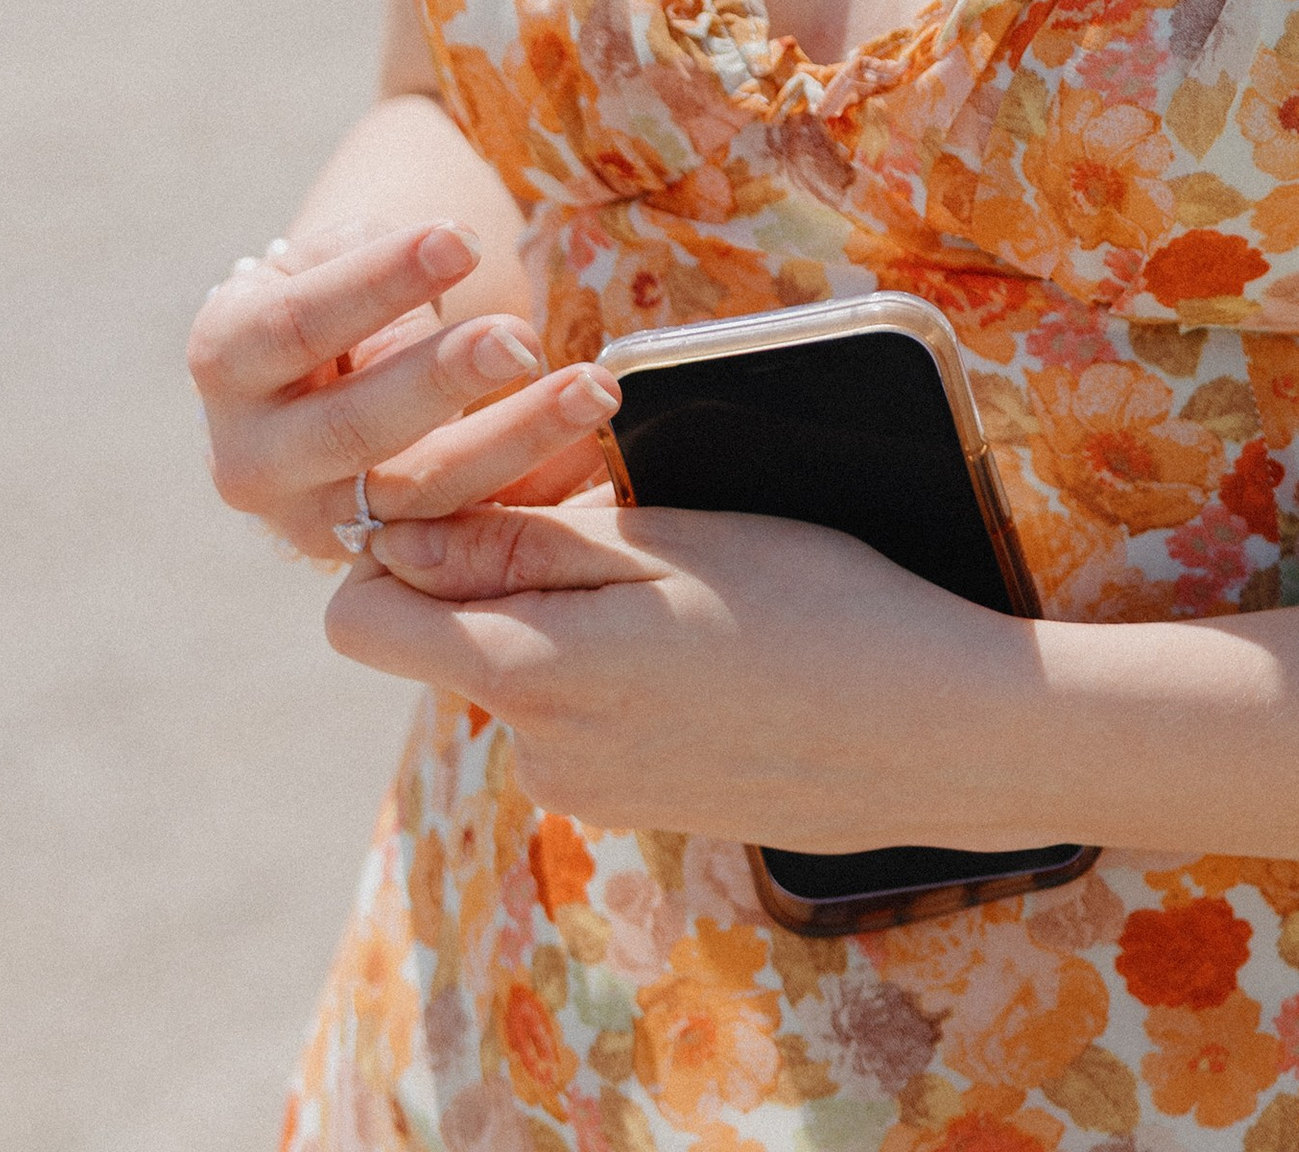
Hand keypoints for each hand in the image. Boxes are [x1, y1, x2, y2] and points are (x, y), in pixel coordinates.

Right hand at [189, 221, 618, 562]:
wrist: (314, 387)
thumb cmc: (337, 298)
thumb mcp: (334, 259)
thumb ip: (374, 265)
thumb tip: (450, 276)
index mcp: (224, 358)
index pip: (296, 323)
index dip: (378, 282)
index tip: (463, 239)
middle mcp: (250, 458)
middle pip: (351, 428)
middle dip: (443, 381)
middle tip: (522, 338)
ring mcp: (313, 522)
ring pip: (416, 496)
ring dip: (513, 442)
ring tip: (592, 389)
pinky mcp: (380, 562)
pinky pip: (460, 536)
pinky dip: (533, 493)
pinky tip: (596, 451)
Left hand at [327, 499, 1017, 847]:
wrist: (936, 736)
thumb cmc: (814, 607)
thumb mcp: (669, 544)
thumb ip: (521, 546)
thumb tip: (391, 537)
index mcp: (532, 675)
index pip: (362, 620)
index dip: (399, 542)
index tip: (481, 491)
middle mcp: (537, 751)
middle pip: (446, 637)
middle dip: (500, 571)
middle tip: (618, 520)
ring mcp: (588, 791)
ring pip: (521, 671)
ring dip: (570, 619)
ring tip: (687, 586)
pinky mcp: (637, 806)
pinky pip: (580, 717)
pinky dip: (616, 669)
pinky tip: (709, 647)